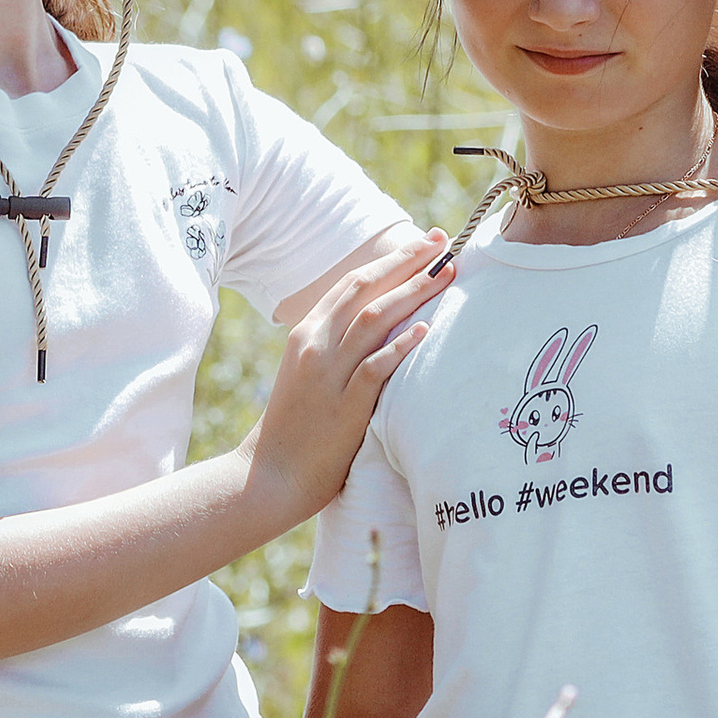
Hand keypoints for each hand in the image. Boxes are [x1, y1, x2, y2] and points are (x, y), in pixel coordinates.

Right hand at [250, 232, 451, 521]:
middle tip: (443, 245)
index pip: (353, 282)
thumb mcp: (310, 372)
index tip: (423, 244)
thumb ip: (338, 344)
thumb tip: (382, 322)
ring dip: (412, 293)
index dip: (391, 259)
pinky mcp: (343, 406)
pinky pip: (374, 368)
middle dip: (407, 263)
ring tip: (446, 275)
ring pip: (373, 319)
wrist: (272, 474)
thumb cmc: (298, 425)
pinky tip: (424, 330)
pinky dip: (399, 346)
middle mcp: (315, 344)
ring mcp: (328, 374)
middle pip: (365, 290)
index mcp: (307, 332)